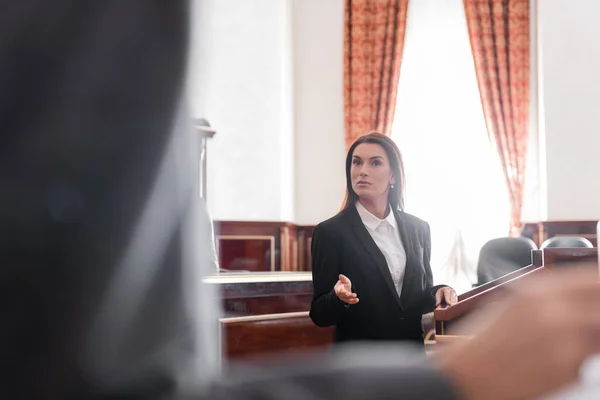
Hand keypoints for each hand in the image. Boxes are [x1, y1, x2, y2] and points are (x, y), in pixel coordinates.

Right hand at [334, 274, 358, 304]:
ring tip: (357, 299)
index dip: (344, 293)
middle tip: (354, 295)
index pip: (340, 292)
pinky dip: (353, 301)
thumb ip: (343, 278)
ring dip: (352, 299)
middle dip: (349, 296)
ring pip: (347, 299)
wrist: (344, 287)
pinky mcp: (347, 300)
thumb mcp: (344, 280)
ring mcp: (343, 298)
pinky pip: (350, 302)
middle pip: (344, 296)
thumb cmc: (343, 283)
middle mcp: (340, 294)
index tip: (348, 293)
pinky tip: (357, 300)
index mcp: (338, 289)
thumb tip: (340, 275)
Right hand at [436, 267, 599, 399]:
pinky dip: (578, 359)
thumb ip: (550, 295)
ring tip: (566, 340)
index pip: (594, 279)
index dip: (598, 286)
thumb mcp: (513, 303)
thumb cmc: (482, 341)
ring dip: (591, 336)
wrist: (466, 375)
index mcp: (538, 290)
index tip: (597, 291)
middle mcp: (555, 312)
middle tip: (586, 321)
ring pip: (599, 334)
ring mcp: (565, 341)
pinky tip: (552, 360)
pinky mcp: (569, 370)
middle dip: (595, 313)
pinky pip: (588, 360)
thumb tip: (580, 293)